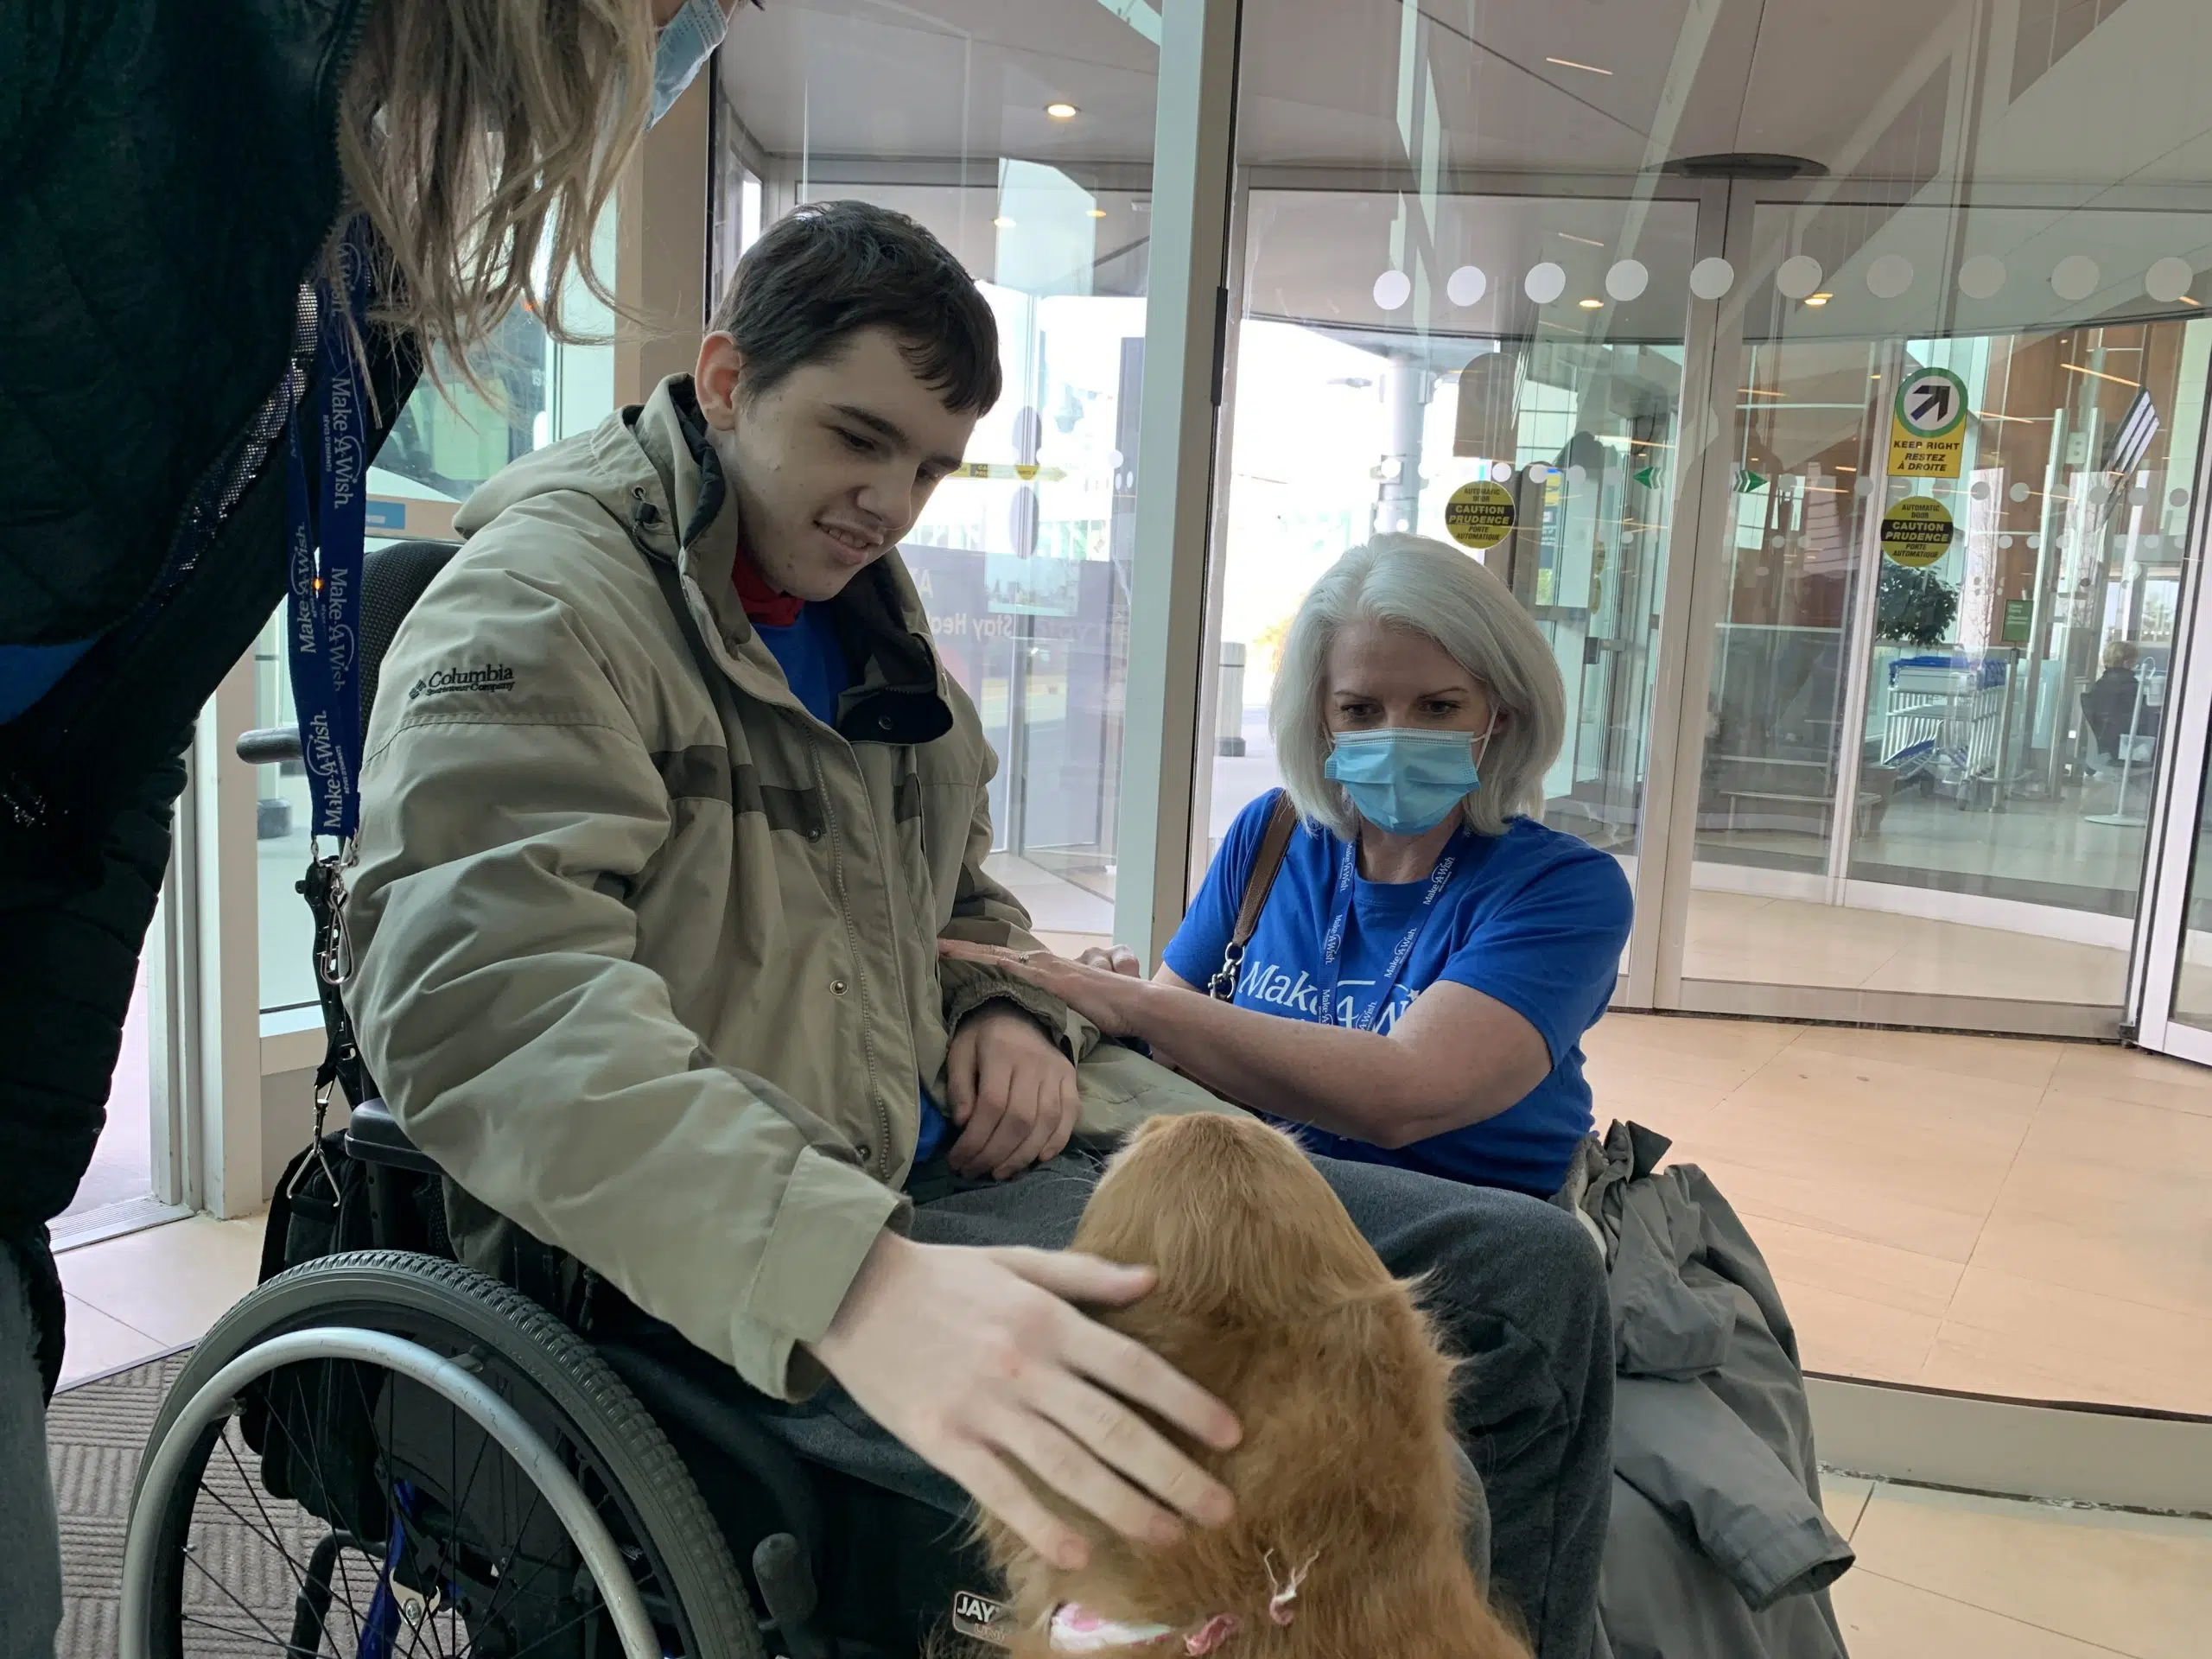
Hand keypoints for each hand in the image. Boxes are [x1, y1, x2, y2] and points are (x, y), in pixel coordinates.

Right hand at [810, 1233, 1240, 1569]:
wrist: (852, 1290)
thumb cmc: (943, 1276)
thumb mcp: (1018, 1261)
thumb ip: (1087, 1276)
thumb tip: (1153, 1281)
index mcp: (1049, 1321)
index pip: (1134, 1367)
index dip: (1185, 1402)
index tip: (1228, 1433)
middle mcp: (1026, 1367)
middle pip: (1113, 1428)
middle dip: (1173, 1471)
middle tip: (1220, 1506)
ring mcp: (984, 1408)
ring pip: (1067, 1467)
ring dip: (1123, 1506)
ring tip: (1169, 1534)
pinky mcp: (943, 1441)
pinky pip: (1000, 1490)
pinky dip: (1039, 1523)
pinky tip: (1075, 1552)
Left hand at [940, 940, 1150, 1037]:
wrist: (1131, 1004)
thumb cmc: (1103, 1010)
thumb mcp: (1066, 1009)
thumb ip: (1045, 1009)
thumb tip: (1026, 1019)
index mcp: (1040, 970)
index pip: (1000, 961)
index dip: (973, 956)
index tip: (944, 951)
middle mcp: (1037, 963)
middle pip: (990, 954)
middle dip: (961, 948)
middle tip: (931, 942)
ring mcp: (1041, 969)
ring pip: (994, 957)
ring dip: (967, 952)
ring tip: (938, 948)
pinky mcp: (1047, 978)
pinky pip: (1009, 968)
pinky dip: (986, 963)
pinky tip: (969, 961)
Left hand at [947, 1006, 1079, 1179]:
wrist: (1020, 1009)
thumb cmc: (983, 1036)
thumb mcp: (960, 1052)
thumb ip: (959, 1086)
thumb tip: (964, 1124)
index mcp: (1002, 1053)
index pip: (992, 1106)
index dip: (975, 1140)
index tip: (958, 1160)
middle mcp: (1034, 1064)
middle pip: (1019, 1120)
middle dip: (994, 1154)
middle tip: (975, 1172)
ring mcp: (1057, 1072)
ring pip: (1045, 1123)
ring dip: (1022, 1155)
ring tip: (1000, 1173)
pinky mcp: (1071, 1078)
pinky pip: (1070, 1115)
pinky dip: (1057, 1141)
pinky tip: (1038, 1159)